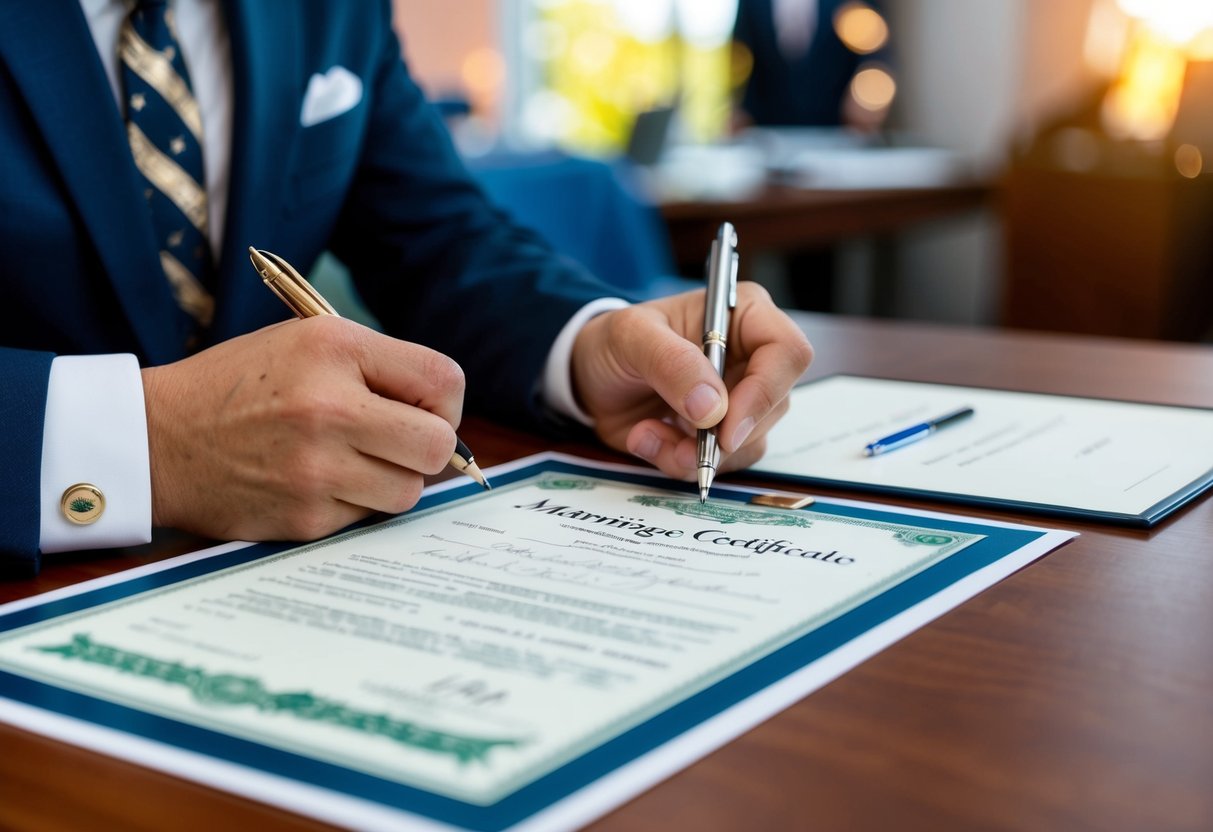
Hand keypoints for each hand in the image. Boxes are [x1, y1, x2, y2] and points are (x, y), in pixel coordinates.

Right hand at [141, 316, 463, 540]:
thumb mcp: (303, 343)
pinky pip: (366, 517)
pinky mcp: (305, 518)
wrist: (156, 440)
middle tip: (399, 443)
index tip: (426, 409)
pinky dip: (352, 503)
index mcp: (334, 348)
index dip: (445, 402)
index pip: (443, 380)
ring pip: (409, 491)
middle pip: (438, 446)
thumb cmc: (239, 387)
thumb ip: (376, 366)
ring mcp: (317, 468)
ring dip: (392, 480)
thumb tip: (445, 414)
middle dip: (429, 448)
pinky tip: (314, 482)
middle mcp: (330, 407)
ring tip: (352, 461)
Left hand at [570, 283, 812, 478]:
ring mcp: (740, 399)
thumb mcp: (630, 337)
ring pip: (749, 443)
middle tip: (680, 438)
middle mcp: (752, 358)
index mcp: (744, 316)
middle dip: (724, 434)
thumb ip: (671, 364)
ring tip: (647, 432)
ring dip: (696, 452)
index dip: (765, 392)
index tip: (726, 426)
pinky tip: (649, 437)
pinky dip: (680, 461)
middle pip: (775, 405)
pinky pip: (721, 463)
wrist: (590, 377)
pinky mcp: (722, 434)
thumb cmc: (615, 342)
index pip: (788, 353)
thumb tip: (713, 408)